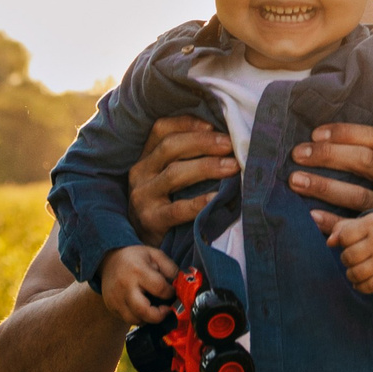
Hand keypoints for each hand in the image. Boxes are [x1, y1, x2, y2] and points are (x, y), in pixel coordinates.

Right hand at [100, 245, 179, 324]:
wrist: (108, 260)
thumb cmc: (134, 257)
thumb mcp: (154, 254)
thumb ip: (170, 268)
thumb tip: (180, 283)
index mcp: (138, 271)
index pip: (160, 289)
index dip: (171, 293)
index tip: (172, 292)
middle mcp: (125, 286)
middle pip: (144, 311)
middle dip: (160, 315)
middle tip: (166, 310)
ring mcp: (116, 299)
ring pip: (135, 320)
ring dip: (148, 318)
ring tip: (154, 309)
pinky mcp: (111, 307)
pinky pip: (127, 320)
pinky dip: (138, 318)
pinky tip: (143, 309)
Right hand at [130, 114, 235, 244]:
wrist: (143, 248)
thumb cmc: (166, 206)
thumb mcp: (168, 180)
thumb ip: (186, 159)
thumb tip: (226, 141)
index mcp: (145, 158)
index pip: (161, 129)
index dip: (188, 123)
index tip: (213, 124)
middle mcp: (139, 173)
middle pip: (170, 147)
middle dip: (204, 142)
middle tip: (230, 144)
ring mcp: (142, 197)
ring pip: (174, 173)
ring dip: (207, 167)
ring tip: (233, 167)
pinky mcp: (150, 221)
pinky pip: (178, 209)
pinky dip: (199, 202)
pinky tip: (218, 198)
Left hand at [288, 122, 372, 212]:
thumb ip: (362, 154)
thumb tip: (318, 139)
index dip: (345, 133)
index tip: (314, 135)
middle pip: (364, 161)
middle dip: (328, 155)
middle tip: (298, 154)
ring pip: (357, 194)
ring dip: (324, 186)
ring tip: (296, 181)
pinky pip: (354, 225)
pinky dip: (332, 220)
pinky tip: (311, 215)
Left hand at [319, 211, 372, 293]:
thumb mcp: (367, 222)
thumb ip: (344, 228)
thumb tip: (329, 242)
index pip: (345, 236)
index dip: (343, 241)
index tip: (350, 242)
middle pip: (349, 256)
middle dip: (346, 258)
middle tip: (352, 257)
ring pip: (357, 273)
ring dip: (351, 274)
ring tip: (355, 269)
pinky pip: (370, 286)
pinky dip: (361, 286)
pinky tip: (360, 282)